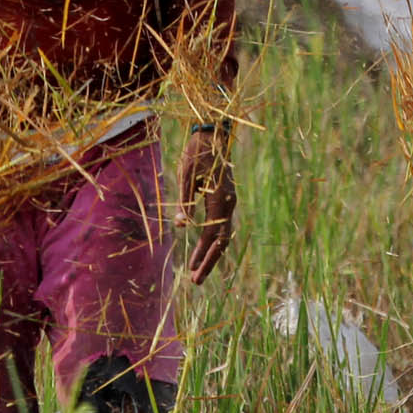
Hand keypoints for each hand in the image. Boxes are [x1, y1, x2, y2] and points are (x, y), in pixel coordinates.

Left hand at [178, 126, 235, 284]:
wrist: (213, 132)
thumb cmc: (198, 151)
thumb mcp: (186, 175)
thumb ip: (186, 202)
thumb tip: (182, 226)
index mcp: (221, 199)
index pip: (215, 234)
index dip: (204, 255)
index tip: (194, 271)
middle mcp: (229, 202)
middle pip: (222, 240)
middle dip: (209, 261)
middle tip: (195, 280)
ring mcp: (229, 200)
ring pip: (223, 234)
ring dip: (210, 252)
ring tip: (196, 269)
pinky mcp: (225, 198)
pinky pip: (221, 225)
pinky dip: (211, 239)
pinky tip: (200, 249)